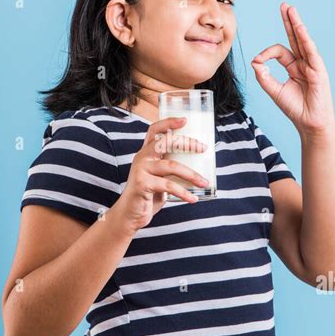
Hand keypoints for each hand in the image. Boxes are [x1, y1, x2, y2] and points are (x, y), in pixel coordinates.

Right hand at [115, 117, 208, 233]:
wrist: (130, 215)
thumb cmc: (148, 196)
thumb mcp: (161, 179)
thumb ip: (172, 169)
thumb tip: (199, 167)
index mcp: (146, 153)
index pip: (155, 130)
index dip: (169, 123)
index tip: (185, 120)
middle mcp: (142, 157)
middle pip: (165, 142)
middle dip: (187, 143)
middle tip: (203, 148)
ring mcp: (141, 170)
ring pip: (171, 165)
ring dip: (191, 174)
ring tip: (204, 182)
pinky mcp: (142, 184)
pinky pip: (168, 185)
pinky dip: (184, 192)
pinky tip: (193, 198)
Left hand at [251, 3, 334, 135]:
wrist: (309, 123)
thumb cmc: (295, 109)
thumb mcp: (275, 91)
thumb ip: (264, 77)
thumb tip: (255, 61)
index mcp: (294, 67)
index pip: (280, 51)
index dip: (266, 53)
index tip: (257, 61)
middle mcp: (304, 63)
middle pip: (295, 38)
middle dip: (288, 21)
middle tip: (284, 6)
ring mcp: (312, 65)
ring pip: (303, 40)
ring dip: (296, 24)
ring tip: (290, 9)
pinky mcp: (319, 70)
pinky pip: (310, 51)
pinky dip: (304, 38)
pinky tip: (299, 27)